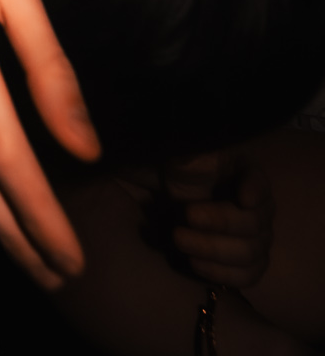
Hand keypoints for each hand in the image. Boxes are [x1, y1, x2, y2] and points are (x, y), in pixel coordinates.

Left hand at [165, 153, 273, 288]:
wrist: (171, 198)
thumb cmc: (181, 171)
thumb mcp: (185, 155)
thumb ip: (193, 158)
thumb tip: (198, 178)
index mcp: (246, 174)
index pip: (259, 182)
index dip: (254, 191)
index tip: (242, 198)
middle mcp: (260, 208)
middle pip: (253, 223)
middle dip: (219, 221)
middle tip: (187, 215)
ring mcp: (259, 240)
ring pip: (248, 254)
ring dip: (212, 249)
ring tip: (179, 239)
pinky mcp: (248, 266)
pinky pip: (245, 277)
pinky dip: (220, 272)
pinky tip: (194, 262)